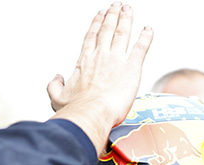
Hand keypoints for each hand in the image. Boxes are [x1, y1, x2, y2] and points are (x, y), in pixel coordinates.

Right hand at [49, 3, 152, 152]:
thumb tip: (56, 78)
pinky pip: (140, 48)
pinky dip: (145, 38)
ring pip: (122, 33)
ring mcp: (116, 60)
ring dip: (126, 19)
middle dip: (112, 16)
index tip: (100, 15)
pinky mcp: (132, 69)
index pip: (91, 37)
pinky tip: (148, 30)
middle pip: (107, 30)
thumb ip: (55, 85)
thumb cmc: (77, 109)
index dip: (97, 24)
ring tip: (128, 9)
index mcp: (84, 61)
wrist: (91, 113)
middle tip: (116, 6)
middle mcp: (100, 56)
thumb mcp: (57, 97)